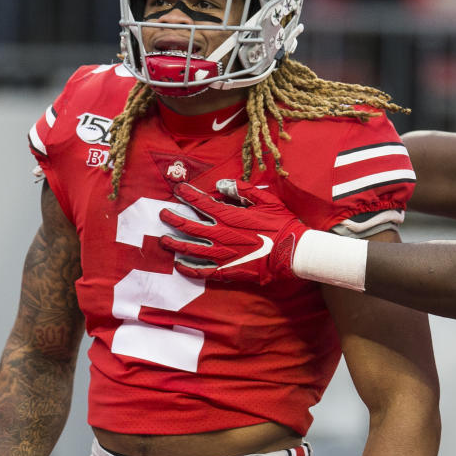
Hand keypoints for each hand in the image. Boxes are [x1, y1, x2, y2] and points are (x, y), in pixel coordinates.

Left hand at [160, 179, 310, 283]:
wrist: (292, 252)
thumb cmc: (281, 224)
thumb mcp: (266, 200)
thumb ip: (242, 190)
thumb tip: (221, 184)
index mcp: (229, 216)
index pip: (201, 203)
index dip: (187, 194)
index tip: (177, 189)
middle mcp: (221, 235)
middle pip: (189, 226)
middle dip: (173, 218)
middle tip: (163, 214)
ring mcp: (222, 254)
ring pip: (190, 248)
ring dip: (174, 243)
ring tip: (163, 239)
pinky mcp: (226, 271)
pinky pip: (201, 270)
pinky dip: (188, 268)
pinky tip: (179, 264)